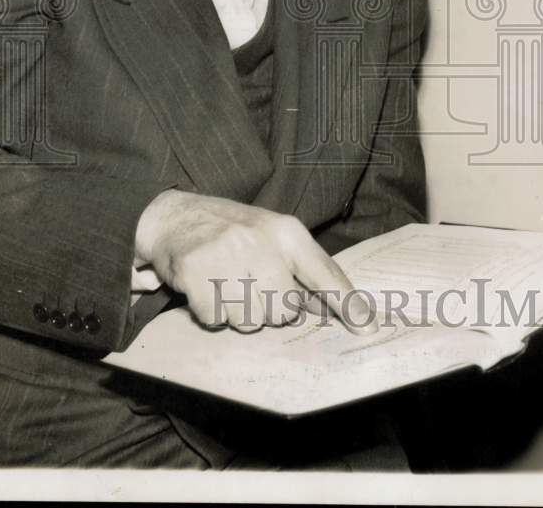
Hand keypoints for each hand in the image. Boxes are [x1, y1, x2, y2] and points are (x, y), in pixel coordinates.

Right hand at [135, 190, 376, 335]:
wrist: (175, 216)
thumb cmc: (232, 231)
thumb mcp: (272, 236)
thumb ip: (301, 269)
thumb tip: (330, 310)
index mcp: (286, 231)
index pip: (324, 272)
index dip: (347, 302)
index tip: (367, 327)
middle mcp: (261, 242)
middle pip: (284, 310)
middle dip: (268, 308)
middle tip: (250, 284)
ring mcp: (227, 256)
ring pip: (249, 322)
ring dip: (237, 312)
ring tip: (225, 282)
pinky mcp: (197, 272)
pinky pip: (216, 320)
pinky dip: (210, 311)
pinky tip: (206, 286)